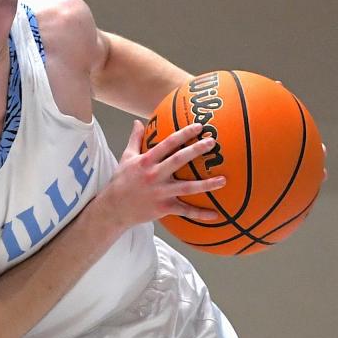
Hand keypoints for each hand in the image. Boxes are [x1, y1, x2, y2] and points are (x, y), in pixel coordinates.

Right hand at [109, 120, 226, 224]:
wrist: (113, 208)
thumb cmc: (120, 182)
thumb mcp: (126, 158)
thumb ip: (134, 139)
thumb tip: (137, 122)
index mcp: (146, 161)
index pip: (167, 144)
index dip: (183, 134)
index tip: (199, 126)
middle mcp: (154, 175)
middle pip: (178, 161)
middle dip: (196, 150)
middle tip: (212, 142)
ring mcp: (160, 193)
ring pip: (187, 188)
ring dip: (206, 184)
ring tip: (223, 180)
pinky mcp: (163, 208)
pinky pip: (184, 211)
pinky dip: (200, 214)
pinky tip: (215, 214)